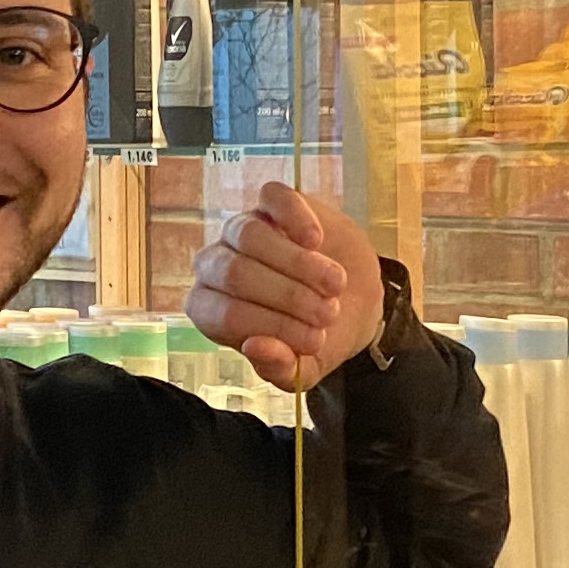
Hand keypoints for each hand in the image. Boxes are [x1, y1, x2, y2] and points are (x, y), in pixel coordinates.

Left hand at [187, 181, 383, 392]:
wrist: (355, 301)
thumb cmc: (318, 335)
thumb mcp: (304, 368)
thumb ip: (279, 369)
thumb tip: (254, 347)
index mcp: (213, 311)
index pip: (223, 315)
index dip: (271, 327)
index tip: (315, 341)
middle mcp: (216, 267)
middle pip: (234, 273)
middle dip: (288, 297)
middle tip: (328, 315)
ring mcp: (241, 230)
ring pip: (250, 235)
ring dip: (299, 265)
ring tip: (335, 286)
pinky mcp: (272, 203)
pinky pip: (272, 198)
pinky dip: (296, 219)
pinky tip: (317, 241)